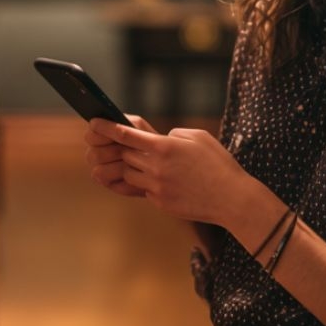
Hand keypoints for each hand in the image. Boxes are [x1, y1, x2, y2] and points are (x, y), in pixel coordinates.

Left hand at [87, 117, 256, 225]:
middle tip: (129, 145)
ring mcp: (157, 188)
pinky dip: (149, 183)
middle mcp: (156, 168)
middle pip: (125, 155)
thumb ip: (174, 134)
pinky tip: (169, 181)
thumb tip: (161, 139)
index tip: (94, 123)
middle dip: (125, 149)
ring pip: (131, 174)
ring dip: (136, 167)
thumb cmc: (219, 164)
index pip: (126, 135)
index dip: (107, 128)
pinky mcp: (161, 203)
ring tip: (154, 164)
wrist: (232, 199)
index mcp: (164, 147)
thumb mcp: (199, 137)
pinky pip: (145, 190)